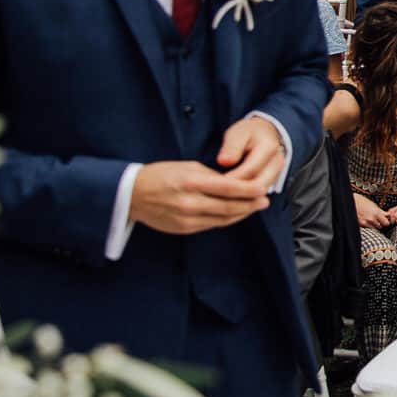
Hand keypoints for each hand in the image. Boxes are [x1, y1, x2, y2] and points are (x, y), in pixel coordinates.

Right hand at [130, 160, 268, 233]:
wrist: (131, 195)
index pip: (229, 188)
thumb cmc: (160, 176)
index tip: (263, 188)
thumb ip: (211, 176)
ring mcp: (187, 218)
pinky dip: (226, 219)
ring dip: (241, 214)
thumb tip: (235, 183)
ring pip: (223, 219)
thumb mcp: (187, 167)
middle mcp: (190, 203)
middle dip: (250, 204)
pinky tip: (235, 214)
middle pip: (229, 206)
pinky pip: (211, 225)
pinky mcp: (184, 229)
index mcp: (191, 182)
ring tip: (254, 207)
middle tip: (264, 200)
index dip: (249, 190)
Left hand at [216, 115, 286, 189]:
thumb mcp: (237, 133)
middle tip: (217, 195)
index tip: (214, 184)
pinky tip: (231, 196)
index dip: (232, 179)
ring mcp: (277, 173)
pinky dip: (246, 196)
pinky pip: (259, 193)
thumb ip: (231, 147)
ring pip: (260, 192)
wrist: (265, 132)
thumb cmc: (249, 133)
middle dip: (238, 193)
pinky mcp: (273, 180)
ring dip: (242, 196)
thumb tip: (224, 161)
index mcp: (268, 148)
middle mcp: (277, 162)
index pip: (250, 170)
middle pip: (258, 185)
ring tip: (222, 196)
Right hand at [352, 191, 389, 229]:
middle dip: (381, 223)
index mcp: (376, 213)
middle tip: (379, 219)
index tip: (386, 220)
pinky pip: (368, 227)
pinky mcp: (361, 225)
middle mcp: (371, 219)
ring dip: (374, 225)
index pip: (386, 223)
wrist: (352, 202)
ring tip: (372, 219)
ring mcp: (365, 223)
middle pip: (381, 226)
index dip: (386, 221)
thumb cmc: (362, 201)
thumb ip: (381, 212)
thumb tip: (387, 215)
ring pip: (374, 228)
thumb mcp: (374, 205)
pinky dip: (368, 225)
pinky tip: (366, 219)